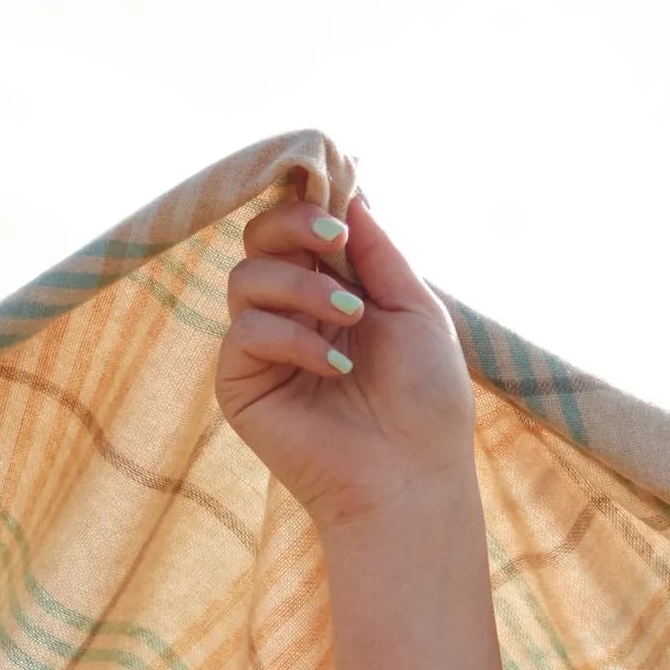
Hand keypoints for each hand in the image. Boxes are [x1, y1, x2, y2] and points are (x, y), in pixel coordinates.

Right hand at [215, 189, 477, 531]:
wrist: (414, 478)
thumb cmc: (428, 403)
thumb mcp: (416, 308)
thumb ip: (379, 249)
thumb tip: (347, 191)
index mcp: (333, 292)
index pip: (298, 228)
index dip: (308, 205)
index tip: (339, 210)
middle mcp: (292, 314)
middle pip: (260, 237)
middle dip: (296, 228)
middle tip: (337, 247)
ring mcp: (264, 348)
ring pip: (247, 277)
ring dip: (302, 288)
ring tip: (351, 321)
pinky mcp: (242, 384)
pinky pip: (246, 331)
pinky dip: (293, 338)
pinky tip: (335, 366)